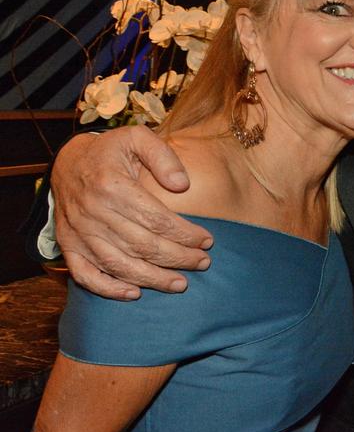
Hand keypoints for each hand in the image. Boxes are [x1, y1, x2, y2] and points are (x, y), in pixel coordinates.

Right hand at [51, 127, 211, 299]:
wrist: (67, 162)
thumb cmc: (111, 150)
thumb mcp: (137, 138)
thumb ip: (163, 156)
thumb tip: (182, 185)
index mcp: (112, 186)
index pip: (157, 220)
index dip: (185, 234)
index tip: (208, 241)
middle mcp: (93, 213)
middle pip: (143, 246)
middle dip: (178, 258)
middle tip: (203, 263)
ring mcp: (78, 232)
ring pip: (119, 265)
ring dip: (152, 279)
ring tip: (181, 283)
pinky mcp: (68, 245)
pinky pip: (85, 274)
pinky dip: (109, 289)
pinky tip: (135, 293)